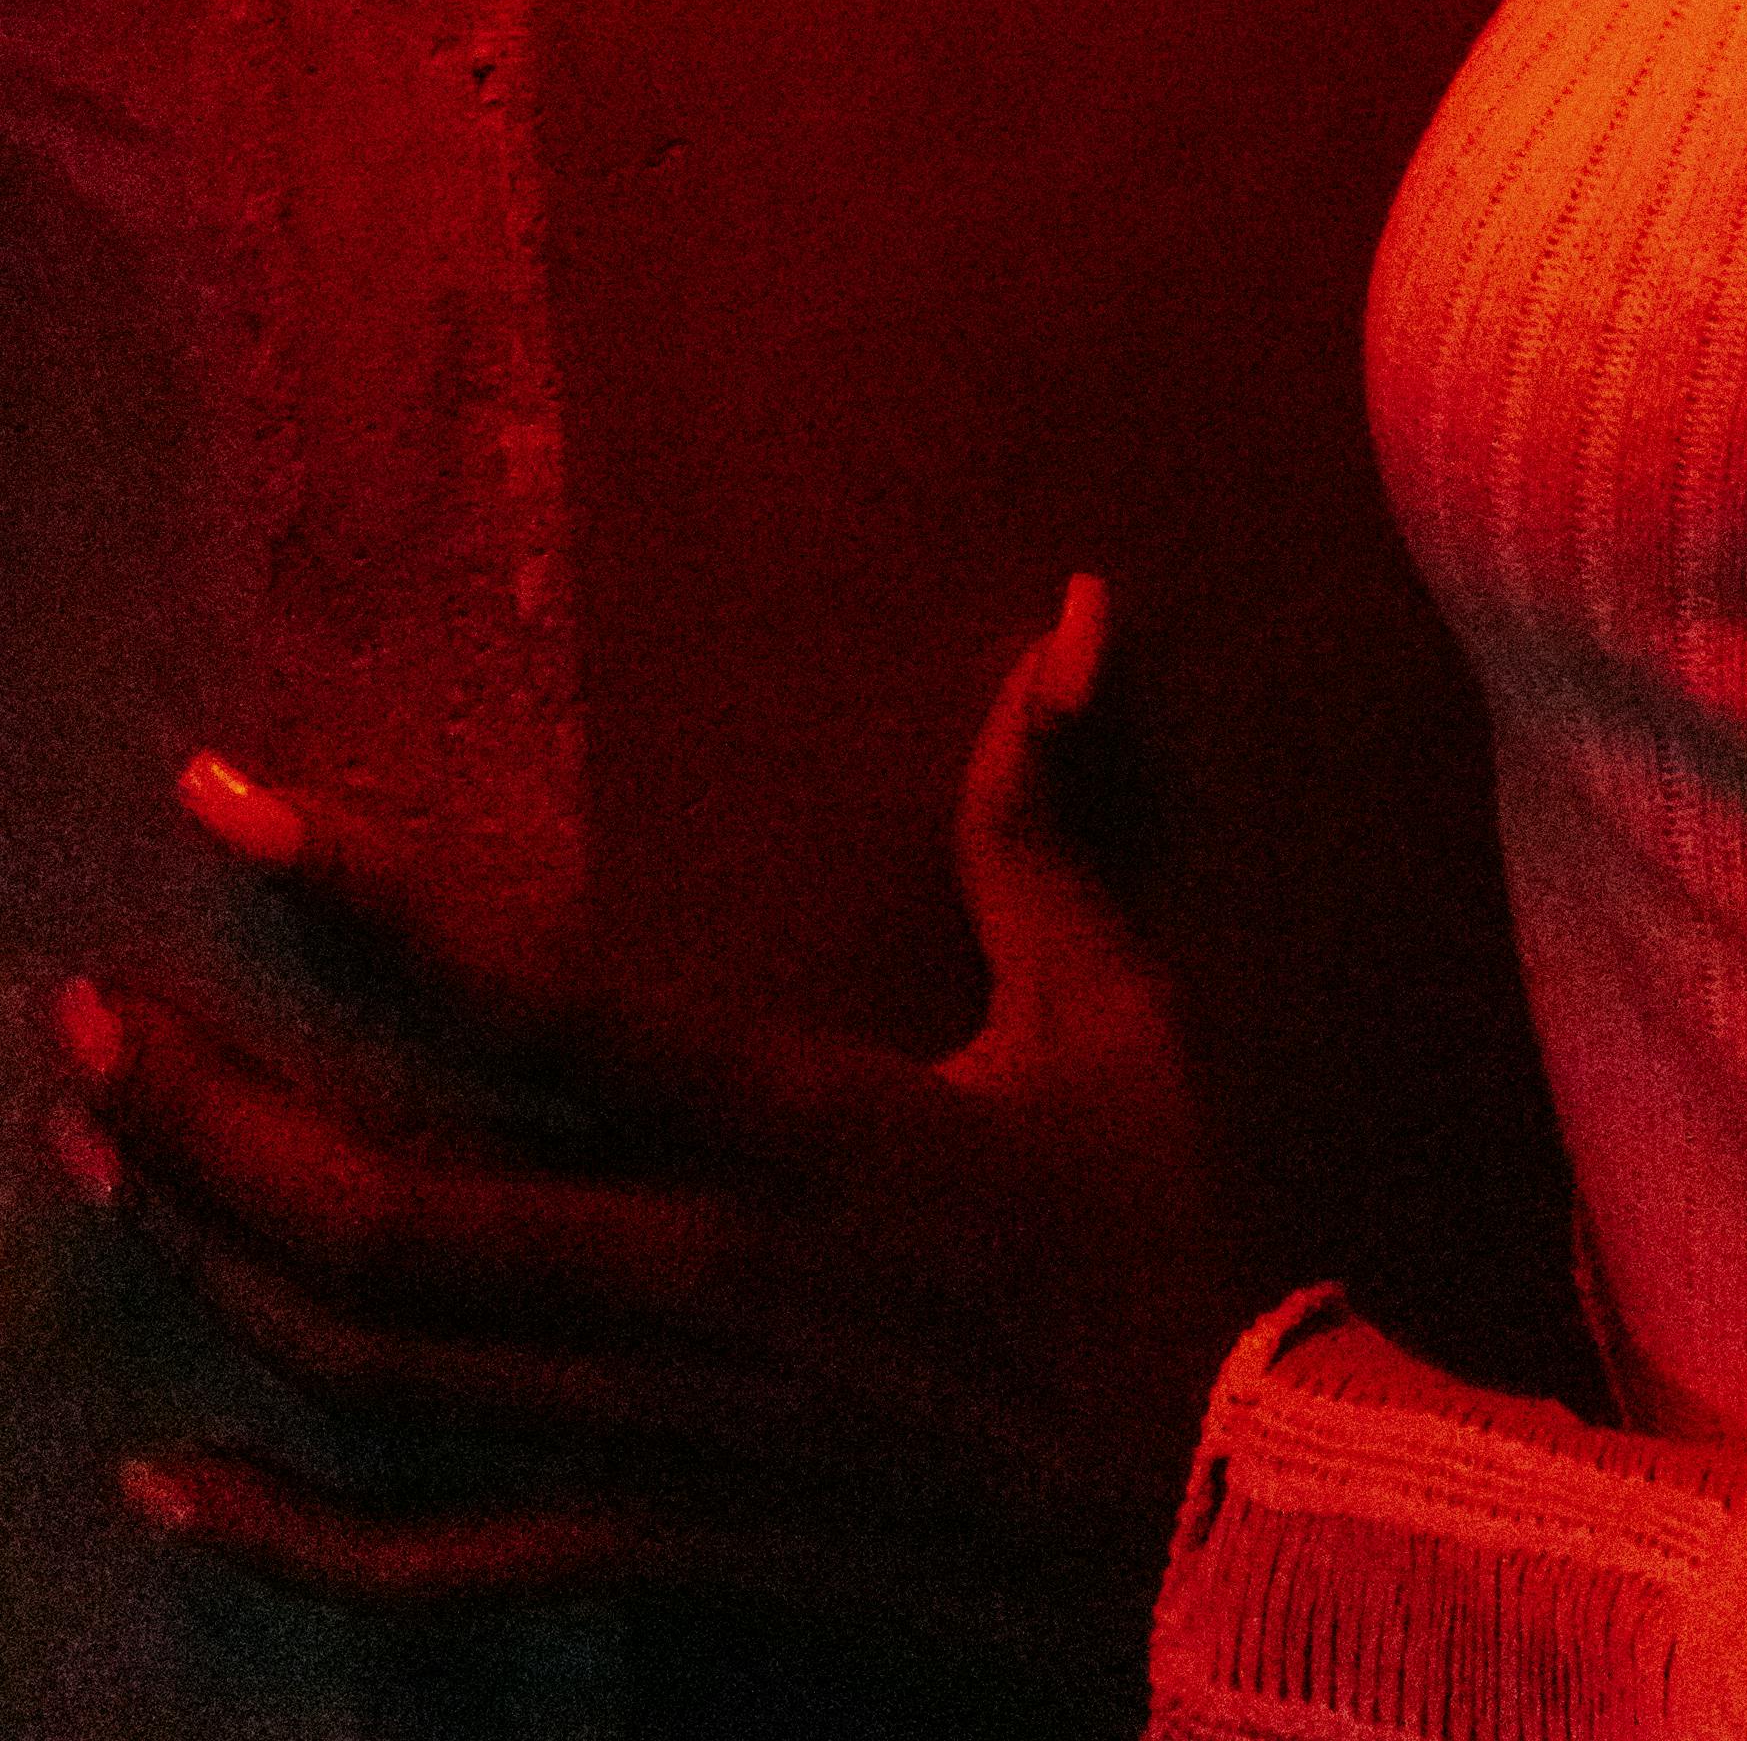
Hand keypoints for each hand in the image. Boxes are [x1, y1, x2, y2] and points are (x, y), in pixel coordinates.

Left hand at [42, 582, 1247, 1694]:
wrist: (1206, 1520)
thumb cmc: (1150, 1241)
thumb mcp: (1113, 1010)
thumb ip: (1045, 819)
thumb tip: (1079, 613)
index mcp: (796, 1131)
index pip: (534, 1004)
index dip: (366, 904)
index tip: (226, 810)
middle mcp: (689, 1283)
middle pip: (380, 1213)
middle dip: (203, 1115)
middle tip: (83, 1015)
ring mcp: (652, 1435)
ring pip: (371, 1364)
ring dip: (213, 1260)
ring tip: (102, 1158)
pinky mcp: (647, 1547)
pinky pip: (415, 1562)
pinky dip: (275, 1529)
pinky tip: (169, 1477)